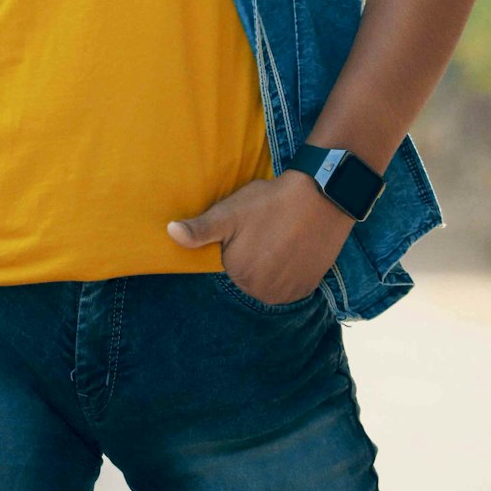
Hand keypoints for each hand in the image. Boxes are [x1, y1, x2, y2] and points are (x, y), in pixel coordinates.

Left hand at [166, 170, 355, 305]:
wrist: (320, 197)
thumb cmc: (269, 203)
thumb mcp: (228, 213)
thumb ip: (199, 230)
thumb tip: (169, 233)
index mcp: (239, 276)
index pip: (230, 264)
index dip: (238, 243)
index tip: (250, 228)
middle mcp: (263, 293)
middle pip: (250, 275)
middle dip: (254, 255)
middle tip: (266, 230)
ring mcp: (288, 293)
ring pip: (270, 280)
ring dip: (273, 264)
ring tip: (281, 237)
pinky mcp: (308, 288)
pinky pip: (291, 283)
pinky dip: (291, 269)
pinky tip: (294, 247)